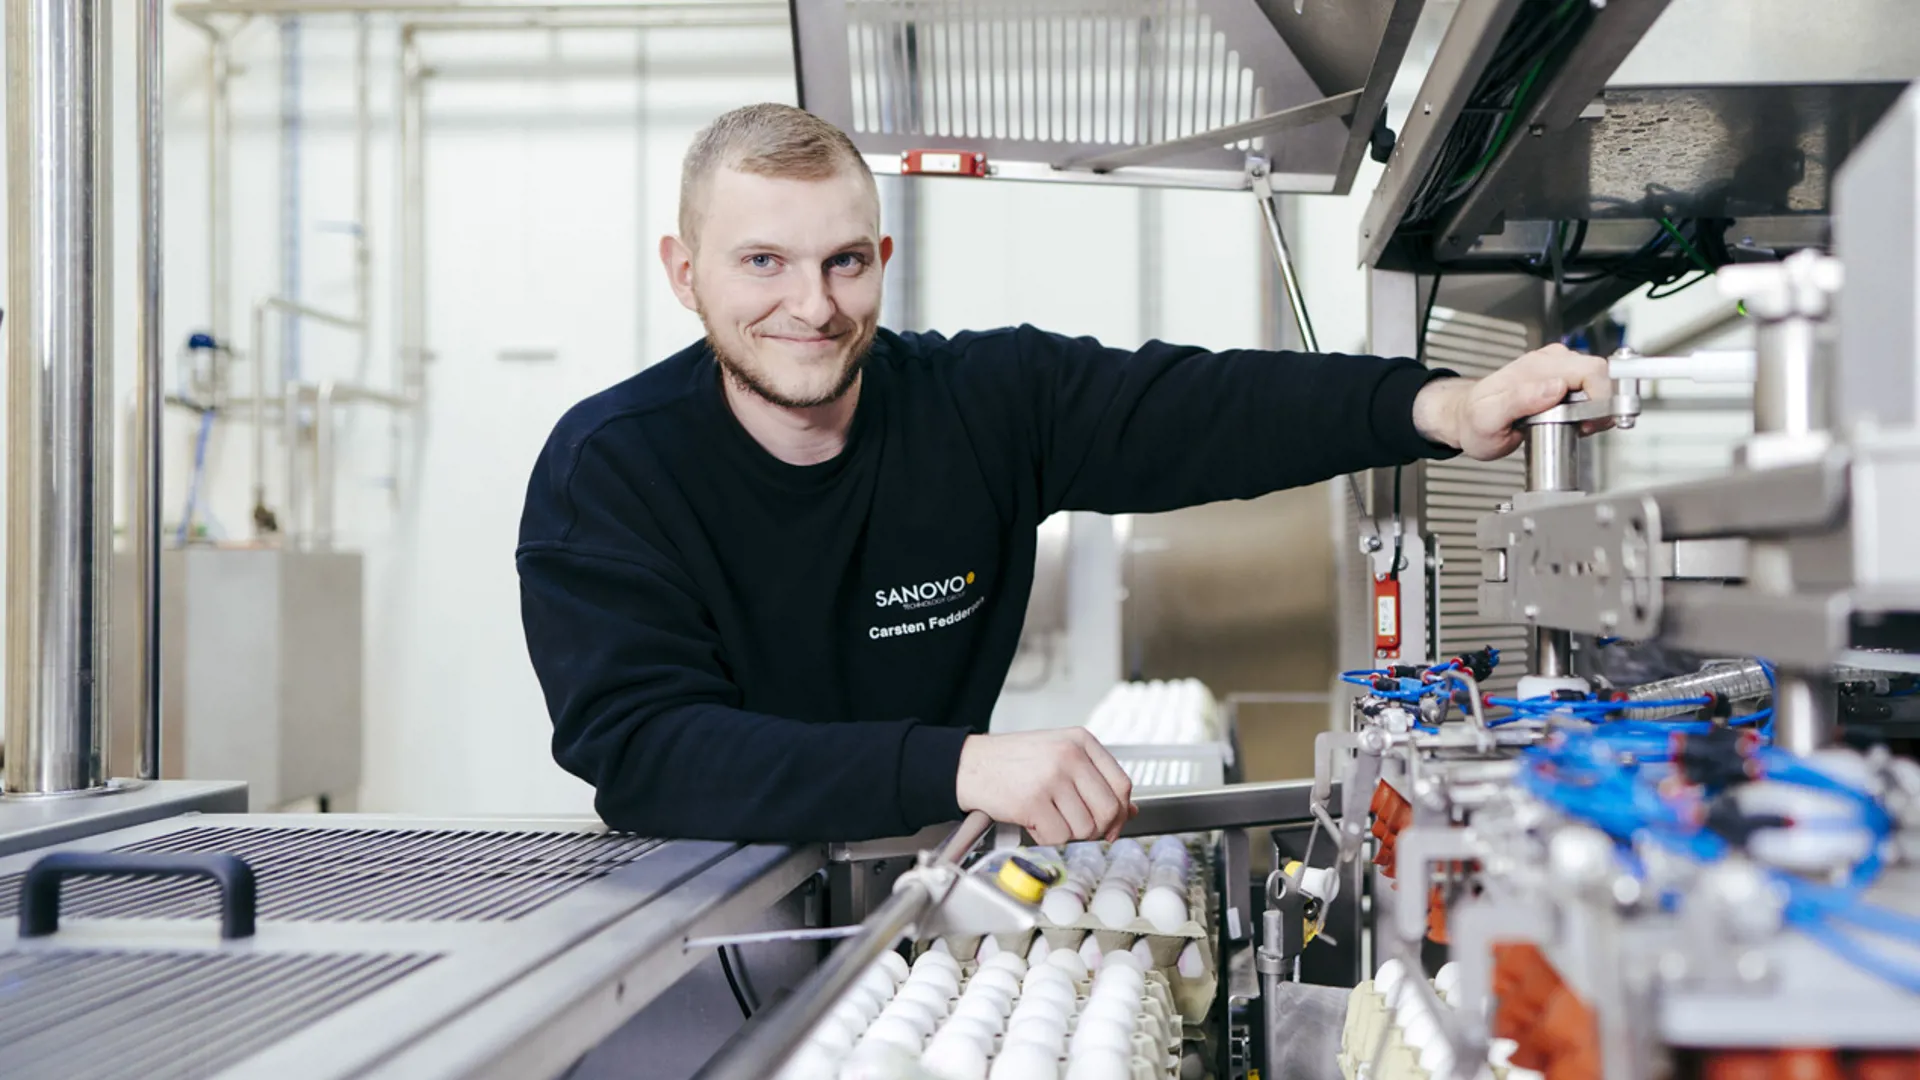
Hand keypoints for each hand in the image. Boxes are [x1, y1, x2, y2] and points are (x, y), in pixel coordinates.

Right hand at [954, 728, 1136, 844]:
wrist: (969, 764)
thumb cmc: (1012, 762)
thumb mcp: (1059, 756)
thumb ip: (1094, 779)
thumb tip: (1128, 811)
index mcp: (1081, 740)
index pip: (1121, 784)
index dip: (1120, 812)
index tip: (1111, 824)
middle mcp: (1069, 755)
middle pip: (1108, 810)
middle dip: (1097, 829)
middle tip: (1077, 828)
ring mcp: (1051, 777)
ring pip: (1085, 828)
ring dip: (1068, 834)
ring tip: (1048, 819)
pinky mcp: (1033, 801)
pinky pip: (1058, 837)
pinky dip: (1047, 838)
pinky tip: (1034, 823)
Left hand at [1411, 343, 1611, 459]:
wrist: (1465, 418)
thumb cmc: (1474, 421)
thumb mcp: (1489, 418)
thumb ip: (1520, 401)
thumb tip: (1555, 388)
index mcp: (1537, 368)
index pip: (1591, 370)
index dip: (1601, 397)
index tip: (1589, 422)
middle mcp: (1550, 362)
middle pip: (1600, 373)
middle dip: (1602, 403)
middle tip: (1584, 427)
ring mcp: (1556, 368)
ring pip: (1598, 380)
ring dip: (1596, 407)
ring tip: (1574, 425)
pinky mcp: (1560, 379)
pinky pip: (1589, 388)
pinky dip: (1590, 407)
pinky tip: (1572, 420)